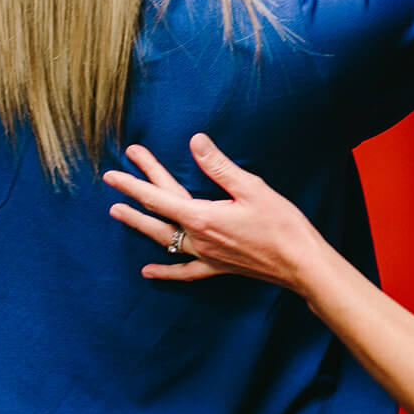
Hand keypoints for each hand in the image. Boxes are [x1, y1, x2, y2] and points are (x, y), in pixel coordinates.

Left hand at [103, 135, 323, 291]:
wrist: (300, 264)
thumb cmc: (281, 224)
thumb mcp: (251, 187)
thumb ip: (219, 166)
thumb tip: (195, 142)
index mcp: (202, 216)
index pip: (159, 196)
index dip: (134, 182)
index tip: (113, 173)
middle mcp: (198, 238)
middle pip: (158, 213)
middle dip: (134, 194)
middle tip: (112, 179)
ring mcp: (207, 256)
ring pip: (164, 240)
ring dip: (140, 225)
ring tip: (118, 214)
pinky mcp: (219, 268)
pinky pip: (186, 271)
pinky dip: (166, 271)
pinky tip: (148, 272)